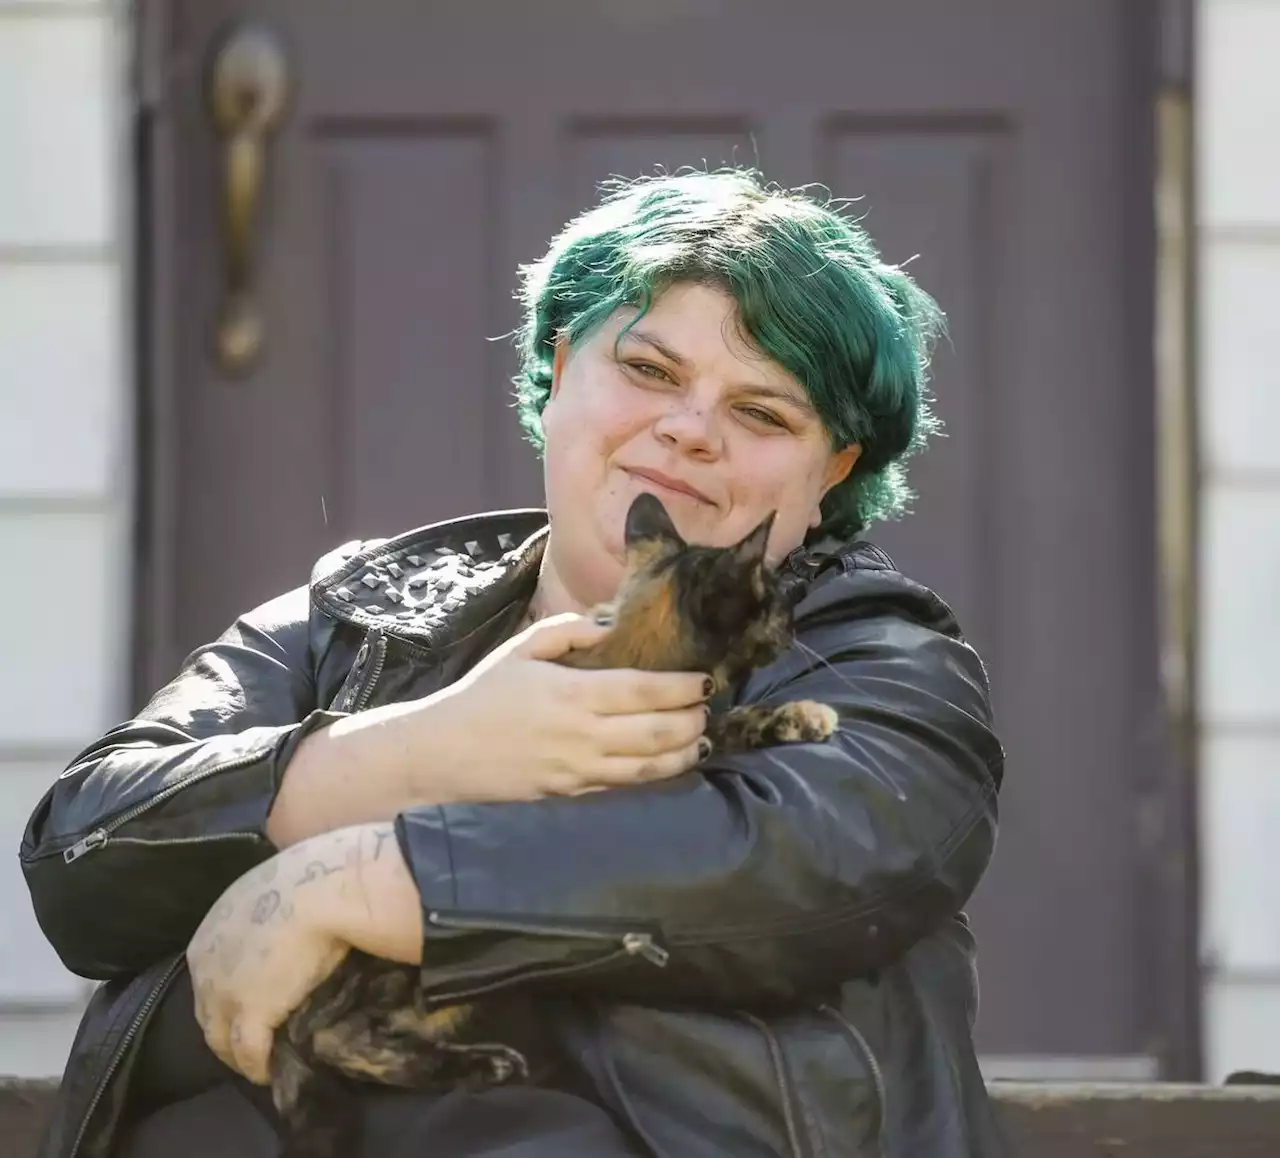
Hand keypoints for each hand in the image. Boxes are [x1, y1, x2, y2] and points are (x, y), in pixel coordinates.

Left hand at [187, 834, 361, 1083]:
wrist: (322, 890)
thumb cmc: (306, 878)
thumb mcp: (269, 893)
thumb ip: (262, 916)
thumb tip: (281, 924)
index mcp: (208, 936)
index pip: (208, 980)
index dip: (227, 996)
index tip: (249, 1004)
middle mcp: (205, 969)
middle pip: (208, 1013)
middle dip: (227, 1029)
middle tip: (252, 1041)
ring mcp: (225, 995)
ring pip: (221, 1040)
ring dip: (238, 1055)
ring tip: (261, 1062)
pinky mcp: (251, 1015)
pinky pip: (250, 1054)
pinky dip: (259, 1067)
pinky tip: (271, 1073)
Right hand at [427, 613, 710, 799]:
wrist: (444, 751)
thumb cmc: (483, 694)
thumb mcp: (521, 647)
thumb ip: (567, 631)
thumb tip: (609, 626)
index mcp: (573, 693)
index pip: (645, 690)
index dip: (682, 688)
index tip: (705, 680)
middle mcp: (584, 735)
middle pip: (657, 732)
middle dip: (692, 720)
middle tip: (708, 708)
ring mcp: (580, 769)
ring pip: (649, 767)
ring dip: (684, 753)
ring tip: (703, 738)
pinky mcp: (572, 792)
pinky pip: (625, 785)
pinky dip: (655, 775)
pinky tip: (670, 763)